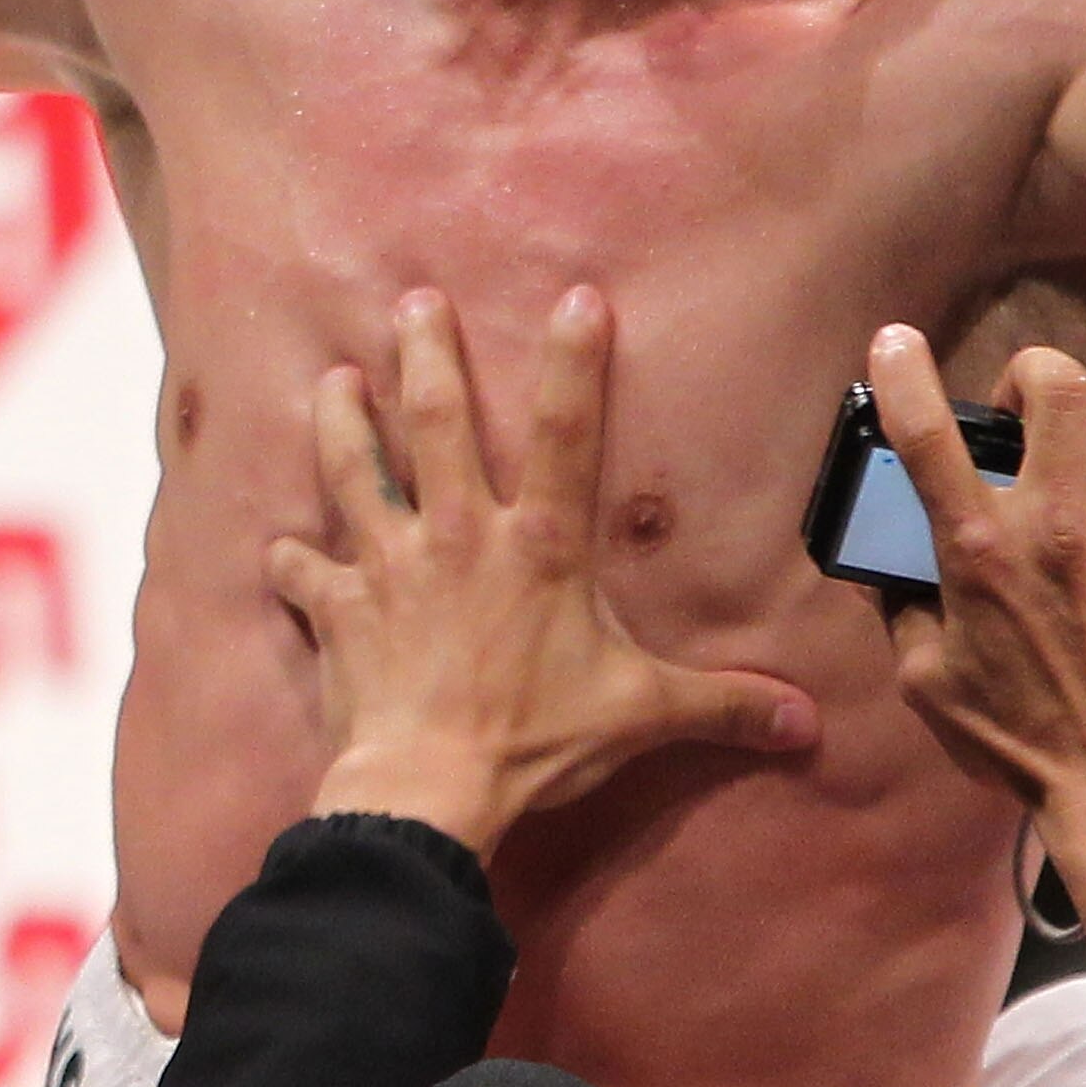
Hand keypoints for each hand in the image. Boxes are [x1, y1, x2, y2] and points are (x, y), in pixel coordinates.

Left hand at [279, 288, 816, 858]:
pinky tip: (279, 547)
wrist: (426, 790)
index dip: (576, 362)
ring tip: (333, 379)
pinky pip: (301, 572)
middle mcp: (457, 534)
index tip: (578, 296)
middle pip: (437, 420)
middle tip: (414, 302)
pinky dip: (289, 559)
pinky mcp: (337, 608)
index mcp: (538, 545)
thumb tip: (806, 721)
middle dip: (426, 354)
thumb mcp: (640, 717)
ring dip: (340, 421)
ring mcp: (389, 565)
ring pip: (354, 469)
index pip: (569, 433)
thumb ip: (722, 706)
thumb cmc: (535, 741)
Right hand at [870, 333, 1085, 829]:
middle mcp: (1056, 525)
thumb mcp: (926, 676)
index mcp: (979, 551)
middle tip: (1014, 408)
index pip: (929, 434)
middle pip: (1057, 382)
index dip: (904, 372)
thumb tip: (888, 561)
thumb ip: (902, 604)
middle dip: (1029, 371)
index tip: (895, 342)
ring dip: (1085, 407)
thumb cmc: (1018, 742)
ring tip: (1066, 443)